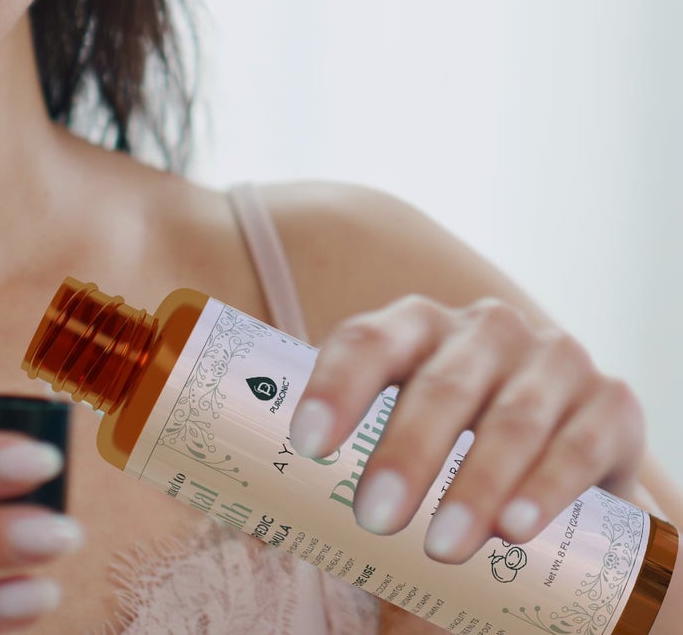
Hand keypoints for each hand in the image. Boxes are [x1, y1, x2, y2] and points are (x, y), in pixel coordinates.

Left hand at [287, 295, 645, 563]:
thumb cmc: (456, 439)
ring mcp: (551, 358)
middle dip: (405, 453)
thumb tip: (260, 523)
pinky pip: (578, 442)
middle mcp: (482, 328)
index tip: (308, 444)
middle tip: (374, 518)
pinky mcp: (611, 401)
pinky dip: (548, 486)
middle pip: (437, 385)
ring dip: (475, 484)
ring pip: (509, 417)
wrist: (566, 441)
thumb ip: (347, 469)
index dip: (336, 387)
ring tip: (443, 545)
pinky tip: (516, 527)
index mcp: (414, 325)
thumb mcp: (402, 435)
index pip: (365, 341)